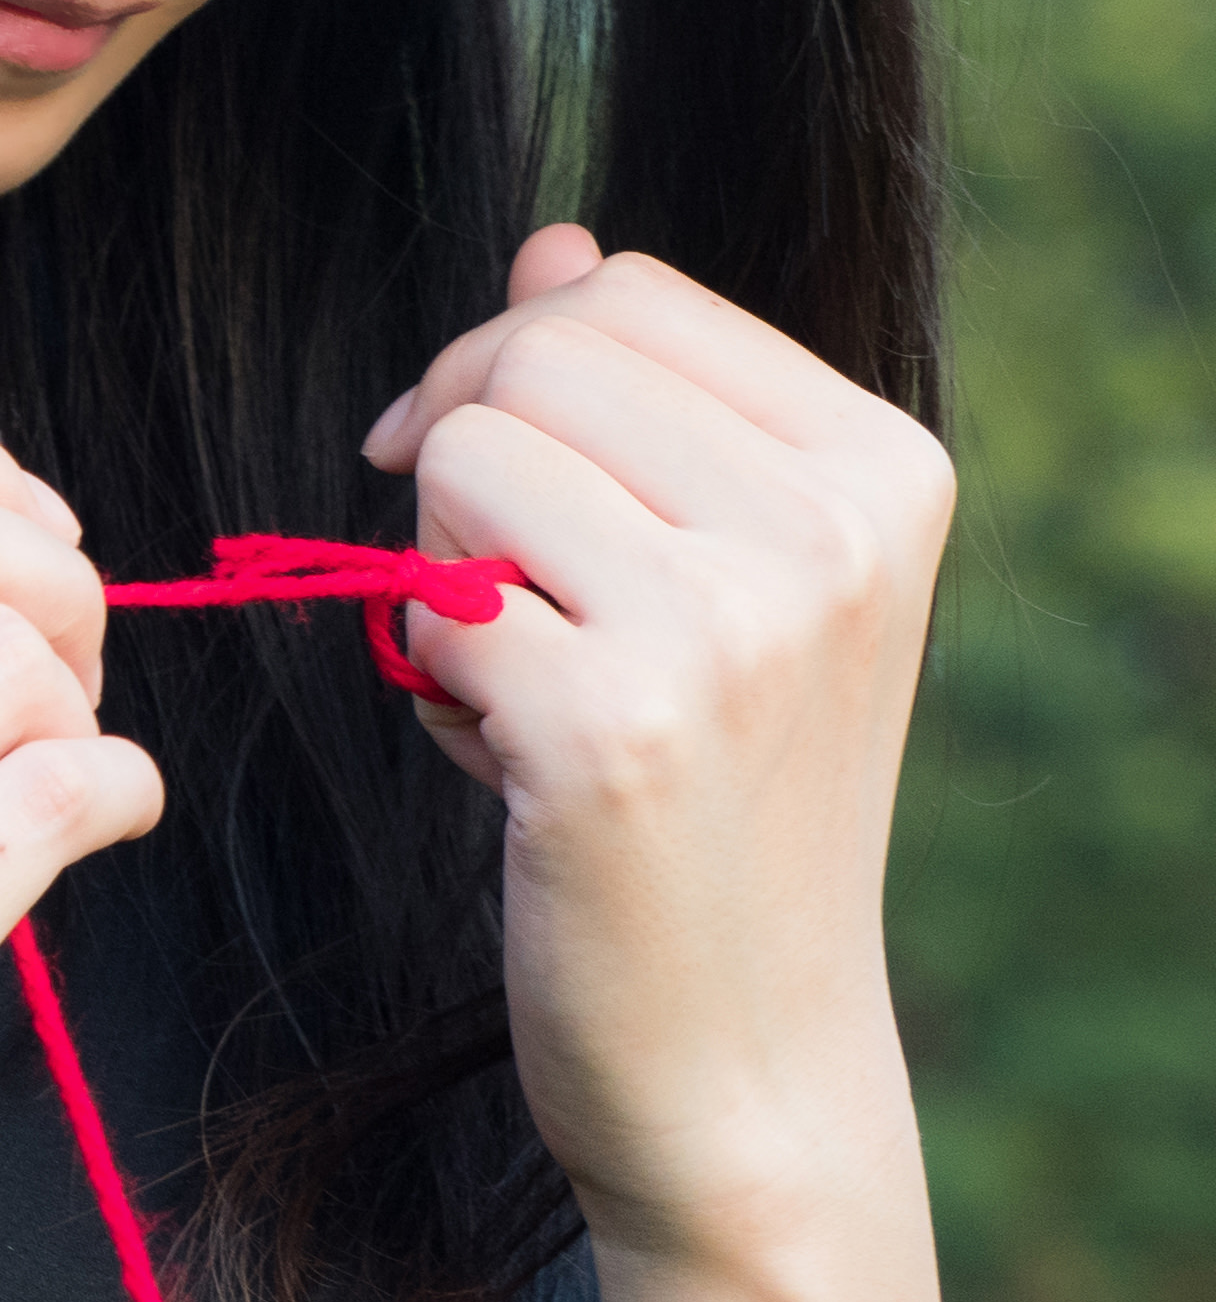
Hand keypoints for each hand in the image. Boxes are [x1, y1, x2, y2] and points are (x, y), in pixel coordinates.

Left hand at [362, 226, 953, 1269]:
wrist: (743, 1058)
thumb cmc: (707, 804)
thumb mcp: (716, 579)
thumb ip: (639, 407)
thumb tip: (556, 244)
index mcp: (884, 470)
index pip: (621, 293)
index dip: (507, 366)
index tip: (489, 481)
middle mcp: (834, 534)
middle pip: (529, 355)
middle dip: (459, 459)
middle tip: (495, 599)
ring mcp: (733, 630)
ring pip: (460, 459)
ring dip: (436, 570)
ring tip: (519, 684)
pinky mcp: (612, 731)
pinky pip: (416, 597)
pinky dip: (420, 675)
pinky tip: (504, 761)